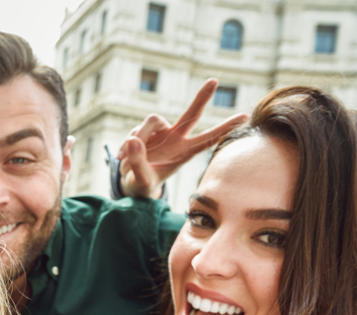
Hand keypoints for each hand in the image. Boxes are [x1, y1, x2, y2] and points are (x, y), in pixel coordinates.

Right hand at [117, 78, 247, 197]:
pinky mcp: (144, 131)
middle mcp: (176, 138)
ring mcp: (160, 132)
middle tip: (214, 80)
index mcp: (184, 152)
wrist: (131, 181)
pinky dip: (126, 144)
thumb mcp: (142, 180)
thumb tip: (134, 140)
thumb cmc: (143, 182)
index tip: (244, 116)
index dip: (225, 127)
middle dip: (202, 96)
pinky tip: (121, 157)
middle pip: (191, 113)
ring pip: (151, 120)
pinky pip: (135, 130)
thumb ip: (138, 162)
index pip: (208, 138)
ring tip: (126, 157)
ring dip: (139, 135)